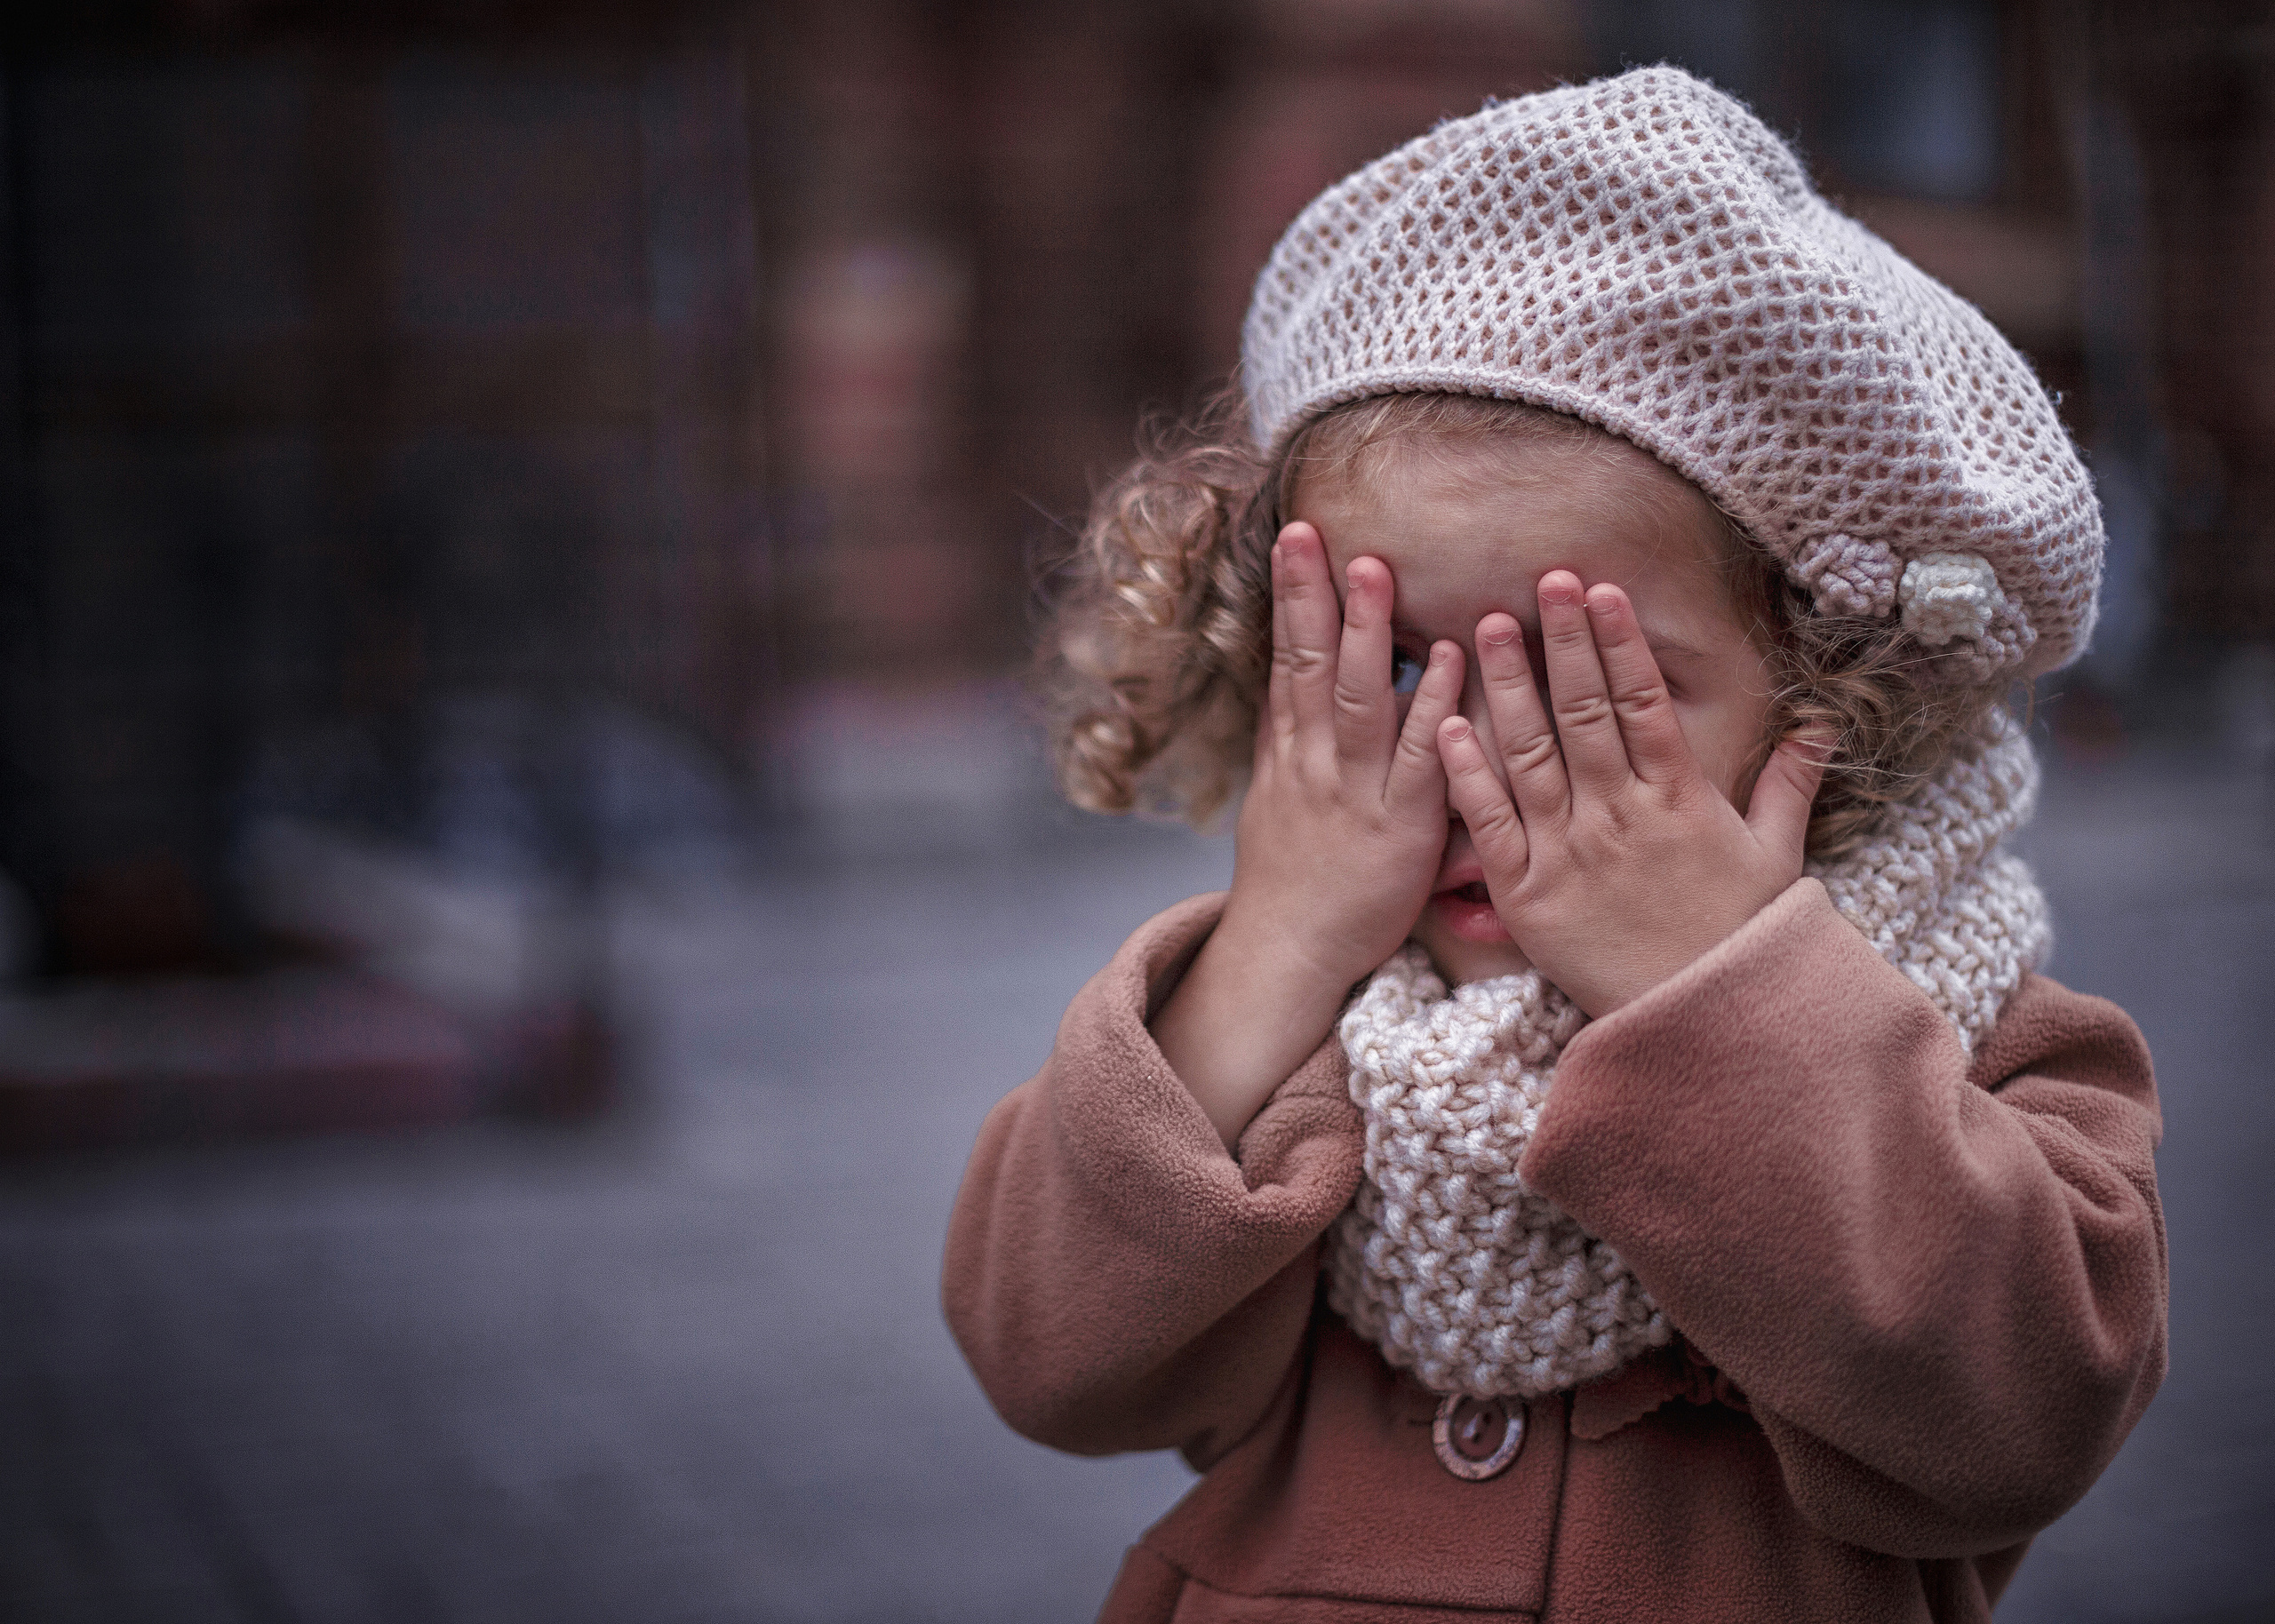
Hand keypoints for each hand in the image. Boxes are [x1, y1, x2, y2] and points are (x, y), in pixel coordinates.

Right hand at [1150, 522, 1463, 1148]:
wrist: (1292, 952)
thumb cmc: (1295, 877)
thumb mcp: (1278, 799)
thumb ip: (1292, 739)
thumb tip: (1293, 681)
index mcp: (1289, 752)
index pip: (1287, 658)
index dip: (1292, 597)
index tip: (1296, 536)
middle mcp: (1315, 764)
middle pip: (1310, 667)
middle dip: (1315, 597)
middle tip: (1319, 535)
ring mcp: (1357, 794)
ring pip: (1358, 701)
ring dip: (1367, 634)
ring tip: (1375, 571)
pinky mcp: (1402, 828)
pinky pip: (1422, 758)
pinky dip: (1434, 705)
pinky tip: (1448, 658)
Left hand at [1437, 571, 1826, 1018]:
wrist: (1699, 1024)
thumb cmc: (1738, 938)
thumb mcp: (1777, 857)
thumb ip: (1789, 784)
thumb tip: (1822, 726)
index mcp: (1679, 799)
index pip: (1644, 702)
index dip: (1620, 642)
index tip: (1601, 589)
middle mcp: (1620, 816)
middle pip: (1584, 711)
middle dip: (1561, 641)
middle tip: (1539, 578)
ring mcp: (1569, 854)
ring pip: (1530, 753)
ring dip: (1505, 686)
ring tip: (1482, 625)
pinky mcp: (1526, 896)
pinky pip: (1489, 825)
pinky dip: (1467, 774)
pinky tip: (1445, 723)